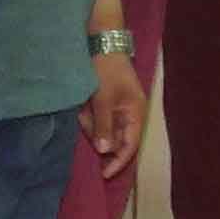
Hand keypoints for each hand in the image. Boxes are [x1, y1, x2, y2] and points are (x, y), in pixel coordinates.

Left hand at [86, 52, 147, 177]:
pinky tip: (83, 104)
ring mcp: (117, 109)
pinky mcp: (105, 103)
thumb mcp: (104, 99)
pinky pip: (95, 119)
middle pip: (114, 139)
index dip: (118, 161)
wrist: (100, 43)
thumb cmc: (106, 71)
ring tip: (84, 107)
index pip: (130, 146)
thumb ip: (104, 125)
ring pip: (102, 129)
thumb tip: (105, 151)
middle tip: (87, 118)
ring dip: (91, 123)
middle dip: (98, 134)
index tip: (104, 175)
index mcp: (136, 114)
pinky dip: (88, 115)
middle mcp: (129, 115)